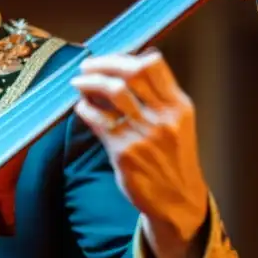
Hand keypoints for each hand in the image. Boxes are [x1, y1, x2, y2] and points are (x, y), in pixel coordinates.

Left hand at [70, 50, 208, 243]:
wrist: (177, 201)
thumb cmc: (173, 159)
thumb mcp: (178, 125)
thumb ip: (158, 98)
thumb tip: (123, 69)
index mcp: (179, 107)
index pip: (153, 65)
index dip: (124, 57)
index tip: (109, 59)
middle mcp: (164, 117)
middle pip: (131, 73)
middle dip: (103, 64)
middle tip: (86, 67)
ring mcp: (145, 134)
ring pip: (114, 92)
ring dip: (90, 82)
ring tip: (78, 83)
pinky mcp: (124, 152)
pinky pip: (99, 121)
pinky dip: (85, 109)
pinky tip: (81, 108)